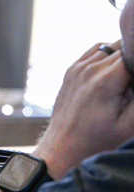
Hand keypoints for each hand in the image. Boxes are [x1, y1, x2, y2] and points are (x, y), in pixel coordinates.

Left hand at [35, 40, 133, 178]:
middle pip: (124, 48)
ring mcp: (77, 67)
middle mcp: (89, 68)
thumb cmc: (97, 139)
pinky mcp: (72, 69)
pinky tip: (114, 74)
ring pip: (110, 46)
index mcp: (105, 80)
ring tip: (125, 81)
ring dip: (123, 57)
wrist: (63, 144)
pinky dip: (108, 56)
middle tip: (131, 88)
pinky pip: (95, 51)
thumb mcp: (130, 124)